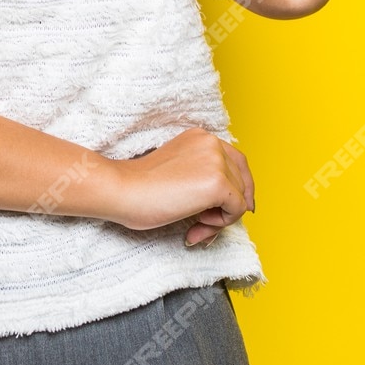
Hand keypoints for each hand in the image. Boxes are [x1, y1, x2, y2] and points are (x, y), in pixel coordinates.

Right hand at [106, 127, 255, 246]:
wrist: (122, 190)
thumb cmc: (139, 188)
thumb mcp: (179, 171)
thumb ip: (202, 177)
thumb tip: (234, 203)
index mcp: (200, 137)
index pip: (236, 162)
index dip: (240, 188)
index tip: (231, 208)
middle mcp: (212, 143)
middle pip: (241, 182)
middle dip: (226, 209)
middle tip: (204, 225)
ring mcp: (217, 161)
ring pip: (241, 198)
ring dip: (220, 219)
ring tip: (195, 226)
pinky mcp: (219, 183)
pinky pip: (238, 210)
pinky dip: (221, 223)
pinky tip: (198, 222)